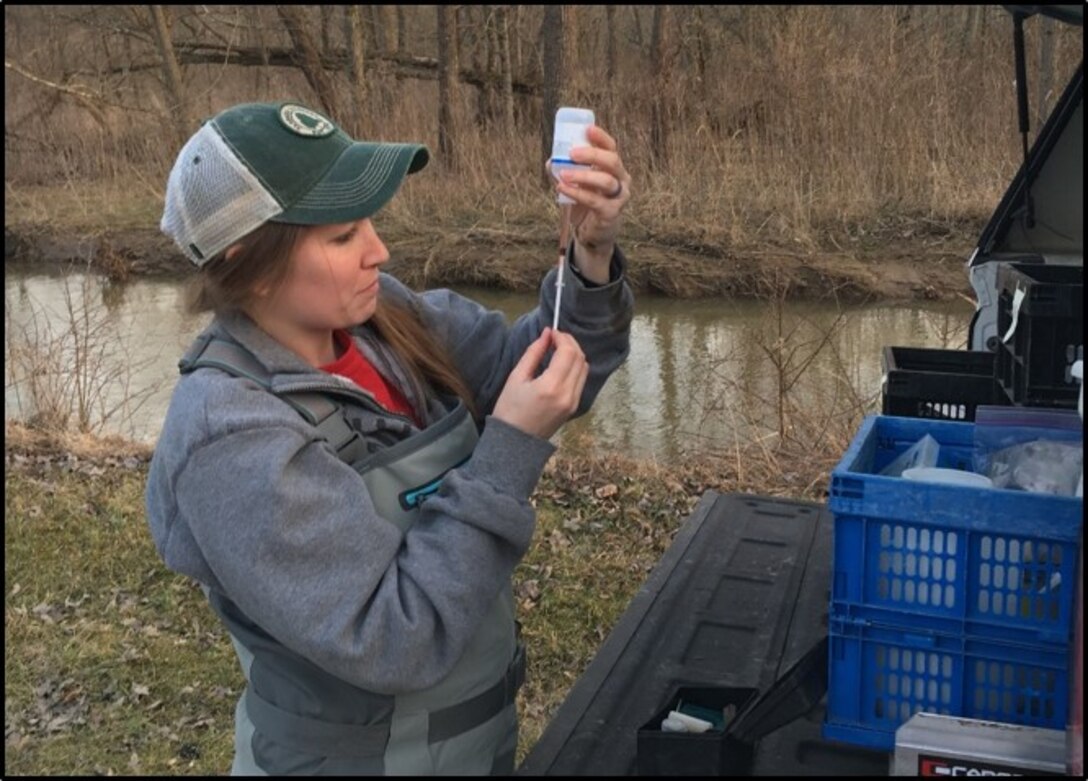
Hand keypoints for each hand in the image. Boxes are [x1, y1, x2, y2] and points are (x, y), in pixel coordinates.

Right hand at [492, 328, 588, 439]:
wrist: (514, 443)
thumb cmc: (509, 410)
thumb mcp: (516, 377)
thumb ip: (533, 353)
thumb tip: (546, 334)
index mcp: (551, 386)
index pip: (568, 352)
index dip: (562, 338)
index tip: (551, 332)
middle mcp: (567, 394)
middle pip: (580, 358)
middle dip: (569, 343)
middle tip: (555, 338)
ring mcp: (573, 402)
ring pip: (584, 368)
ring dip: (574, 354)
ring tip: (557, 350)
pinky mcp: (574, 406)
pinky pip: (581, 380)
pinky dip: (574, 367)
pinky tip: (560, 365)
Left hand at [548, 125, 631, 283]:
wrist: (593, 232)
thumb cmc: (586, 202)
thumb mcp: (576, 183)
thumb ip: (565, 170)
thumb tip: (552, 161)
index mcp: (613, 168)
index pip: (611, 147)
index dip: (601, 137)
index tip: (587, 129)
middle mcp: (621, 179)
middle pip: (612, 161)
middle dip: (592, 154)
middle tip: (572, 153)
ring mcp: (619, 196)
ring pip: (606, 181)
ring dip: (583, 176)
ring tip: (563, 175)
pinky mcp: (611, 212)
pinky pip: (595, 201)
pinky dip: (577, 193)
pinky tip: (563, 189)